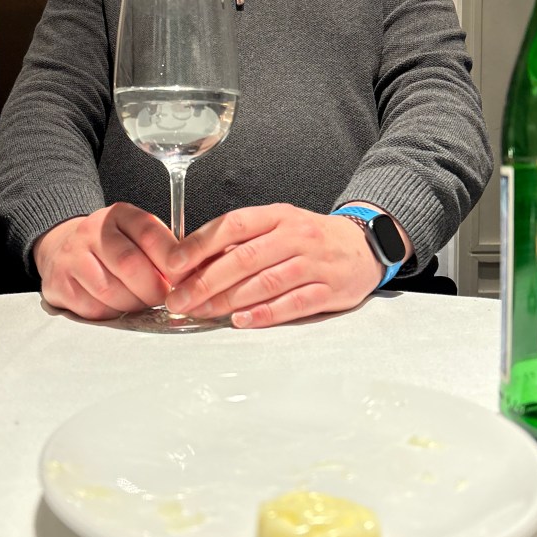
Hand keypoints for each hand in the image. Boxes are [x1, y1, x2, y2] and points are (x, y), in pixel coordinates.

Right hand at [33, 204, 177, 320]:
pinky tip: (117, 306)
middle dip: (153, 288)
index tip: (185, 278)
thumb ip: (162, 250)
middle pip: (129, 264)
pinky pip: (92, 307)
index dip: (171, 259)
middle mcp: (92, 231)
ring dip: (133, 304)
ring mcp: (72, 256)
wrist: (63, 248)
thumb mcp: (137, 235)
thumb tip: (190, 276)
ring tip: (141, 302)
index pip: (149, 233)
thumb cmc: (113, 247)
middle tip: (165, 298)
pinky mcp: (59, 283)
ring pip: (110, 290)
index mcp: (119, 215)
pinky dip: (111, 313)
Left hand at [164, 204, 384, 328]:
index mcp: (277, 216)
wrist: (363, 245)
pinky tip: (241, 320)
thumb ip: (241, 242)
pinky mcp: (330, 289)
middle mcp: (296, 236)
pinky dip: (265, 313)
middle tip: (180, 299)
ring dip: (229, 300)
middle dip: (206, 281)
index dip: (199, 245)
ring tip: (202, 312)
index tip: (173, 265)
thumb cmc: (309, 238)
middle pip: (244, 257)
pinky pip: (294, 303)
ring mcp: (315, 263)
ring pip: (266, 282)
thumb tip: (193, 263)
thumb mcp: (277, 226)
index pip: (233, 225)